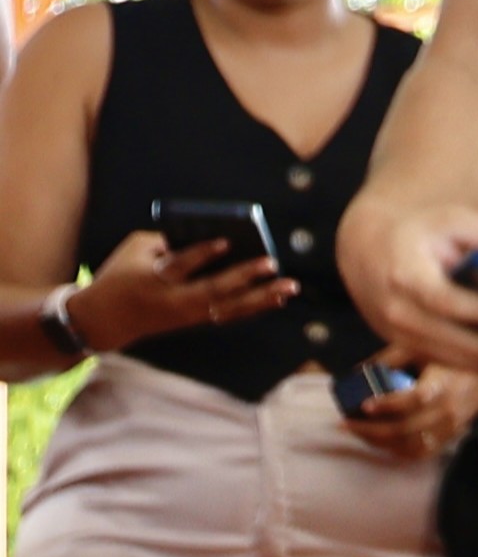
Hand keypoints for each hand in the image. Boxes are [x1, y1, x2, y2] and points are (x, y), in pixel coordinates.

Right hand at [60, 230, 291, 354]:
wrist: (107, 319)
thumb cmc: (122, 274)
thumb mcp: (135, 250)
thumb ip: (168, 240)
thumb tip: (211, 234)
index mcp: (153, 278)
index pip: (180, 265)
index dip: (202, 254)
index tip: (226, 241)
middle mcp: (174, 300)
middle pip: (213, 290)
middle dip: (243, 276)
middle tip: (271, 262)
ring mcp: (189, 314)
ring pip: (230, 308)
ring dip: (262, 297)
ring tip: (289, 286)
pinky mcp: (197, 322)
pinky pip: (231, 315)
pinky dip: (255, 306)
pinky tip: (278, 297)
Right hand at [335, 202, 477, 372]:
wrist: (367, 251)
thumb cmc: (418, 233)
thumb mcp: (449, 220)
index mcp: (406, 277)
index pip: (446, 302)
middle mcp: (401, 314)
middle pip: (463, 344)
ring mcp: (404, 339)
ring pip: (464, 362)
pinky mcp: (413, 351)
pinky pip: (459, 365)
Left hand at [341, 362, 477, 462]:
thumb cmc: (450, 362)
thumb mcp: (423, 349)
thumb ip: (390, 358)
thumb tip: (355, 372)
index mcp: (444, 384)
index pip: (415, 400)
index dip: (388, 405)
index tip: (364, 405)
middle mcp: (448, 411)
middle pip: (407, 429)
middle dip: (371, 430)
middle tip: (345, 423)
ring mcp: (449, 429)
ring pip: (410, 445)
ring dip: (379, 443)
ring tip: (356, 432)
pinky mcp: (448, 439)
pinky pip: (420, 453)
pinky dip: (396, 451)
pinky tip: (377, 442)